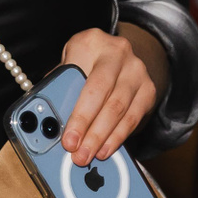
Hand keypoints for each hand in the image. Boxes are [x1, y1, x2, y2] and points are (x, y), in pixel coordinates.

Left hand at [58, 28, 158, 165]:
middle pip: (105, 97)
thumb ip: (59, 87)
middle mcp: (118, 53)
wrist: (116, 54)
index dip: (76, 113)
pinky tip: (106, 149)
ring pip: (120, 110)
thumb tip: (49, 122)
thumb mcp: (67, 63)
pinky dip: (118, 137)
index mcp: (91, 42)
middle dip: (90, 131)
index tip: (67, 138)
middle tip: (78, 154)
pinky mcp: (148, 88)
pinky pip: (133, 118)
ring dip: (104, 138)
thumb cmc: (84, 61)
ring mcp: (136, 70)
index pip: (82, 79)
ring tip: (90, 156)